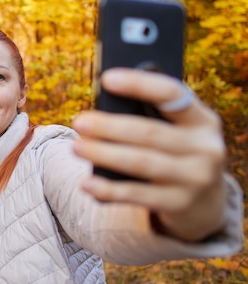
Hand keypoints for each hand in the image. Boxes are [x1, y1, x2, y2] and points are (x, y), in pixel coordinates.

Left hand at [72, 68, 226, 241]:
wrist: (206, 203)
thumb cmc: (177, 152)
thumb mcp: (178, 131)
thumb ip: (152, 115)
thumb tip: (104, 102)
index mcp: (204, 120)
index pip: (172, 94)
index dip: (139, 84)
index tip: (106, 79)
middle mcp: (206, 148)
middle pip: (150, 132)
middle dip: (109, 127)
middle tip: (79, 121)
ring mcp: (196, 179)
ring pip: (141, 163)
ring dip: (104, 154)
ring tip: (75, 147)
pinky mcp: (180, 204)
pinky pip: (137, 195)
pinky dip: (108, 189)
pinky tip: (86, 183)